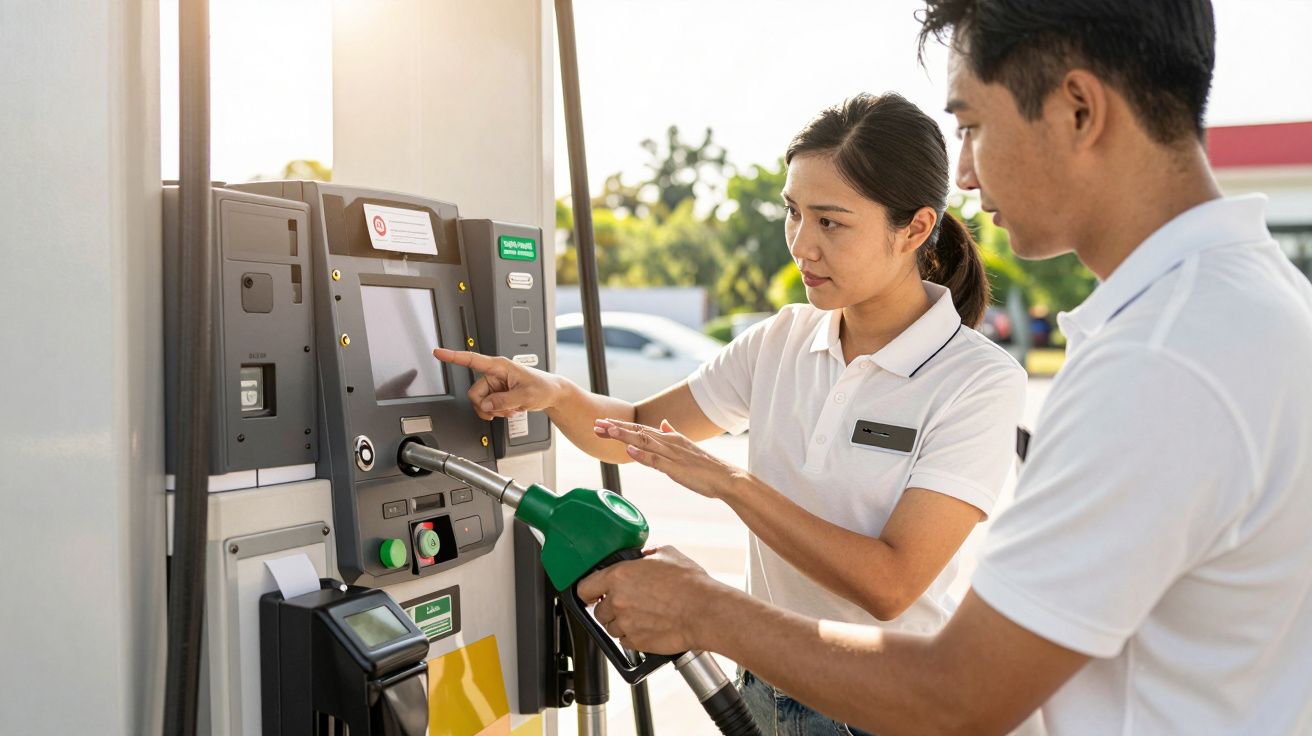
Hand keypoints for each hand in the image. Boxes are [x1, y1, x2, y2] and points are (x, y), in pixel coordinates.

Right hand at [433, 347, 561, 420]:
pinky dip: (498, 412)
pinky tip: (510, 409)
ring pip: (481, 403)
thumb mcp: (525, 396)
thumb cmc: (542, 387)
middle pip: (475, 394)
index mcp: (499, 366)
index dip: (453, 356)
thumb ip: (503, 401)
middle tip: (503, 409)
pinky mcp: (497, 393)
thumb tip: (486, 406)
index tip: (438, 353)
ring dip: (495, 411)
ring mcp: (495, 385)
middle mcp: (494, 374)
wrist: (551, 393)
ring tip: (511, 408)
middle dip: (487, 407)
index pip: (472, 359)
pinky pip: (488, 407)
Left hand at [577, 546, 727, 653]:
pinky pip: (625, 641)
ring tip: (642, 616)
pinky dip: (633, 636)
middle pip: (598, 611)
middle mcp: (617, 601)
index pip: (584, 587)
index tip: (592, 593)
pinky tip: (648, 626)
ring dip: (621, 623)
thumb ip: (647, 555)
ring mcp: (626, 624)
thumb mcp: (667, 554)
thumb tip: (643, 556)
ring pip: (611, 628)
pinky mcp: (636, 642)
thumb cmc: (689, 584)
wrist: (704, 611)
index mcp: (619, 576)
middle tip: (627, 603)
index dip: (587, 591)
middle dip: (610, 608)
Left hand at [593, 418, 747, 498]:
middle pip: (638, 432)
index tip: (604, 423)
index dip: (621, 426)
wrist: (726, 478)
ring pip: (644, 442)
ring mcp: (672, 454)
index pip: (641, 429)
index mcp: (671, 438)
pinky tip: (629, 451)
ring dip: (624, 436)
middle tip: (596, 424)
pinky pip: (656, 461)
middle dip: (616, 428)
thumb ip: (673, 435)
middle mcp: (669, 442)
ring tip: (607, 430)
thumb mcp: (687, 447)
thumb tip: (664, 423)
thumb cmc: (706, 467)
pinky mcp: (676, 468)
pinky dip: (642, 455)